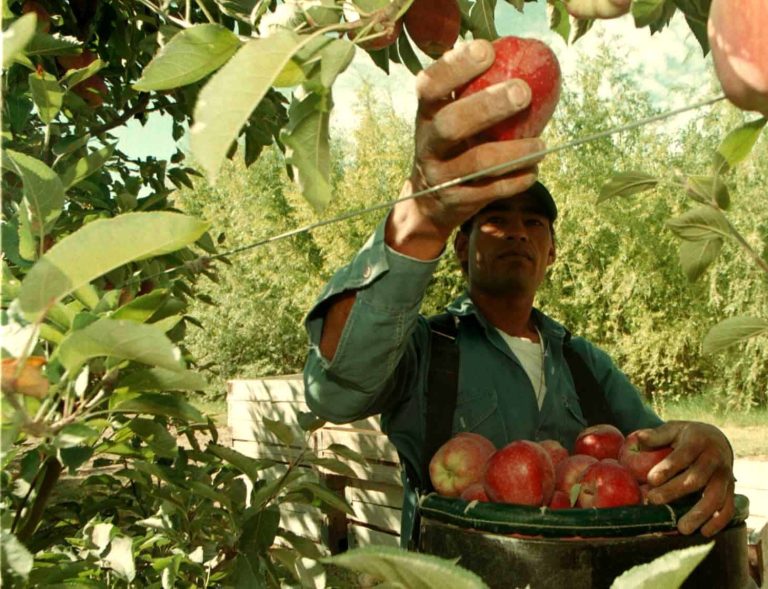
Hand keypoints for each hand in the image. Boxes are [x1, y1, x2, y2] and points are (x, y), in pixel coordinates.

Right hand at [387, 39, 545, 258]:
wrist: (428, 203)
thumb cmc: (451, 147)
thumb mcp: (448, 118)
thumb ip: (471, 94)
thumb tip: (518, 58)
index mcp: (426, 114)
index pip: (430, 85)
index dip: (454, 67)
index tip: (486, 50)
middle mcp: (428, 144)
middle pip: (450, 124)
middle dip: (488, 106)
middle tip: (523, 92)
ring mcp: (440, 175)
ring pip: (477, 163)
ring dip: (514, 152)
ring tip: (542, 145)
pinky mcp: (456, 200)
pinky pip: (491, 190)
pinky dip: (516, 180)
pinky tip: (533, 171)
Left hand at [637, 420, 734, 536]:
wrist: (716, 439)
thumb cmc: (687, 436)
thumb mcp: (673, 429)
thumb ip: (657, 435)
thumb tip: (638, 437)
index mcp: (697, 442)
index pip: (683, 456)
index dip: (667, 468)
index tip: (651, 480)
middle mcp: (714, 459)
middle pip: (696, 479)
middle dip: (674, 491)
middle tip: (653, 501)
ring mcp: (724, 476)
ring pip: (715, 497)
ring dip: (698, 514)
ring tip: (681, 528)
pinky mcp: (731, 489)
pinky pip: (728, 507)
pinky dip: (719, 521)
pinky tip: (704, 532)